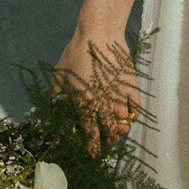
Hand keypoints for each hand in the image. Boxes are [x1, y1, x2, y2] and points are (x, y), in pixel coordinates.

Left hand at [53, 29, 140, 157]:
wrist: (99, 33)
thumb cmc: (76, 52)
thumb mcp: (60, 74)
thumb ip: (56, 94)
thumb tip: (52, 105)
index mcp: (85, 102)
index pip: (91, 134)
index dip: (93, 148)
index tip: (93, 155)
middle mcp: (104, 102)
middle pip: (111, 134)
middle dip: (108, 143)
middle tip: (105, 144)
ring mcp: (119, 95)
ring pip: (125, 125)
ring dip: (120, 133)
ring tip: (116, 133)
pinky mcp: (131, 86)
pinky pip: (136, 109)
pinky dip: (133, 117)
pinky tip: (128, 118)